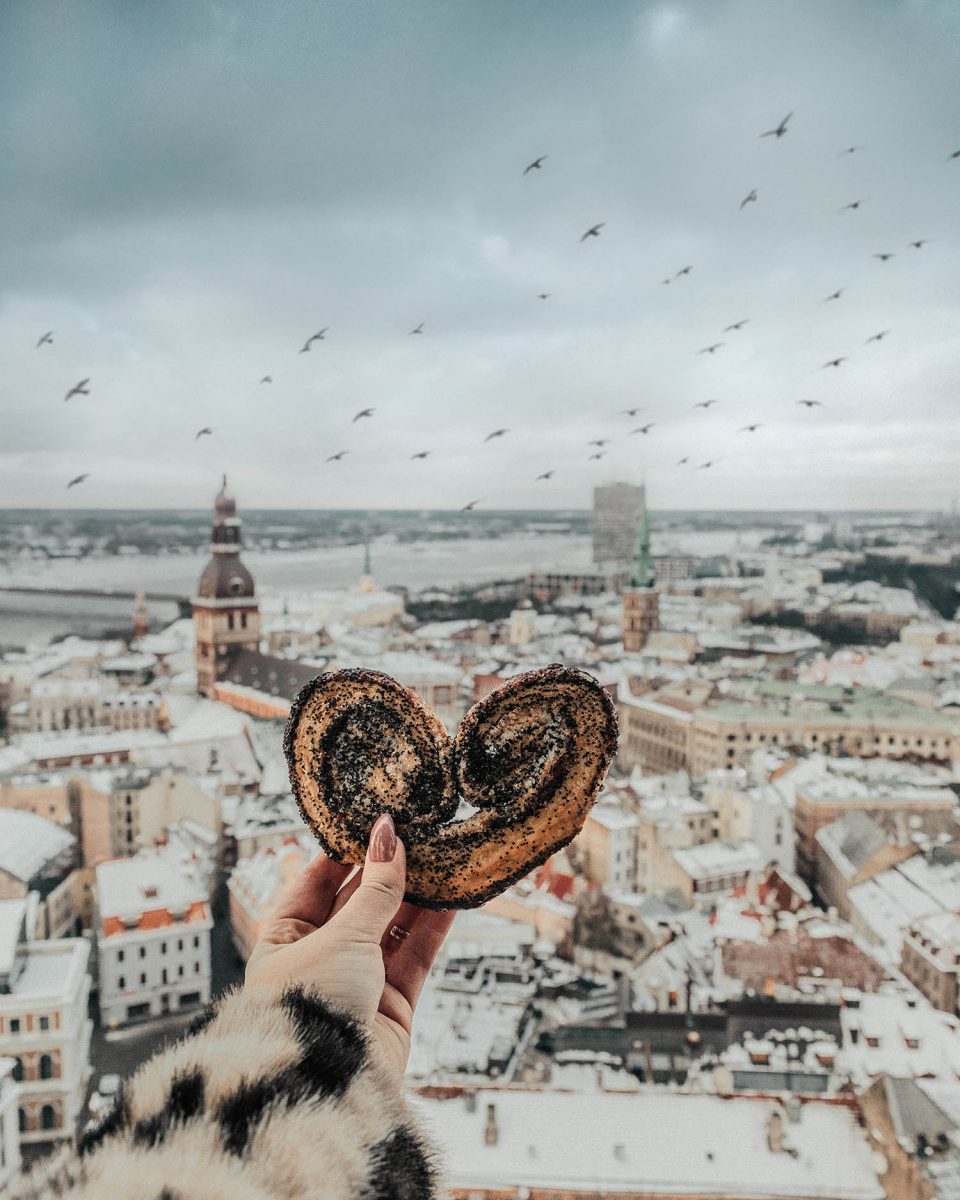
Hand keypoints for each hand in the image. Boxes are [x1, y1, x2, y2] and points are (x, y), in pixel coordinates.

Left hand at [244, 814, 454, 1079]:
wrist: (325, 1086)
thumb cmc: (308, 1008)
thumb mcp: (341, 936)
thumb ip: (376, 888)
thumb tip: (389, 836)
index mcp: (284, 940)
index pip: (316, 884)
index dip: (346, 853)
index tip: (373, 824)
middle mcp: (319, 960)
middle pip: (358, 904)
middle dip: (387, 871)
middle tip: (417, 835)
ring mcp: (357, 984)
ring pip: (392, 928)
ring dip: (416, 895)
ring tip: (442, 858)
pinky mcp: (391, 1008)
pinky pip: (415, 956)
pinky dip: (433, 927)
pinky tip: (453, 897)